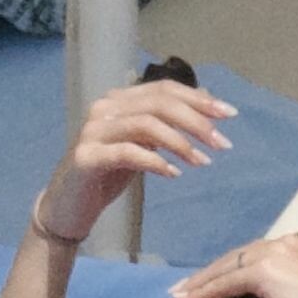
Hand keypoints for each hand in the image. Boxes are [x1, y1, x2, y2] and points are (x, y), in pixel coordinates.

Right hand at [35, 80, 236, 241]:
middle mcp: (104, 108)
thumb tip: (205, 104)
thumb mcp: (142, 146)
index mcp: (119, 100)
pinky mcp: (86, 157)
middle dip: (196, 121)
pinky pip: (127, 152)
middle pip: (158, 103)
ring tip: (202, 162)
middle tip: (222, 144)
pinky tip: (174, 173)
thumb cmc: (107, 175)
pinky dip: (155, 161)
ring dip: (180, 142)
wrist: (67, 207)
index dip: (199, 99)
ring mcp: (92, 131)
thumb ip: (166, 125)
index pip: (164, 89)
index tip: (230, 115)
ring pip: (145, 124)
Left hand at [168, 233, 297, 297]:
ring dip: (203, 282)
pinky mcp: (266, 268)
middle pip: (237, 257)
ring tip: (181, 295)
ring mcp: (275, 253)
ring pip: (229, 266)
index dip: (228, 272)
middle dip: (209, 275)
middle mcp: (285, 244)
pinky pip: (229, 280)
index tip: (207, 285)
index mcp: (296, 250)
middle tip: (184, 290)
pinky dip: (208, 291)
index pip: (253, 258)